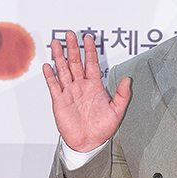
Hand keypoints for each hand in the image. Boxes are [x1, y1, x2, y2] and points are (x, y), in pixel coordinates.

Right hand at [43, 30, 130, 151]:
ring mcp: (70, 92)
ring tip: (56, 43)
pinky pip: (54, 86)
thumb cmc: (102, 129)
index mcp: (95, 86)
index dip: (90, 51)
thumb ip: (122, 95)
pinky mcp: (60, 101)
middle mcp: (81, 86)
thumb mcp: (117, 111)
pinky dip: (51, 76)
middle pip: (75, 62)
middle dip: (73, 48)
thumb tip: (128, 79)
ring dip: (59, 57)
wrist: (89, 143)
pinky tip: (48, 66)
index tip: (89, 38)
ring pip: (63, 70)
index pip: (92, 64)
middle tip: (70, 34)